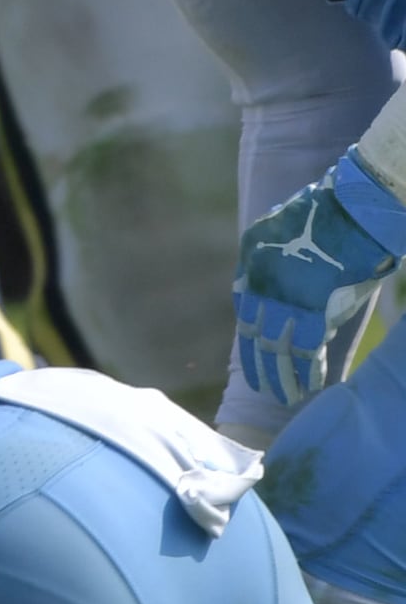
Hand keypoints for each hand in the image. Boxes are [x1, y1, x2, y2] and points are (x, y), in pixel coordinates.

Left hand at [235, 158, 405, 405]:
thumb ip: (285, 255)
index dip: (251, 328)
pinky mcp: (313, 309)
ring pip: (275, 346)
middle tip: (261, 385)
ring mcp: (284, 295)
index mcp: (253, 253)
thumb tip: (289, 284)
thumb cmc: (339, 213)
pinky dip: (307, 370)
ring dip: (280, 375)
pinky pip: (305, 350)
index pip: (243, 302)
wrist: (360, 207)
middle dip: (258, 361)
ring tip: (283, 396)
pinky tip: (310, 386)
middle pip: (253, 330)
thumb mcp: (293, 226)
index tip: (255, 347)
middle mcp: (261, 277)